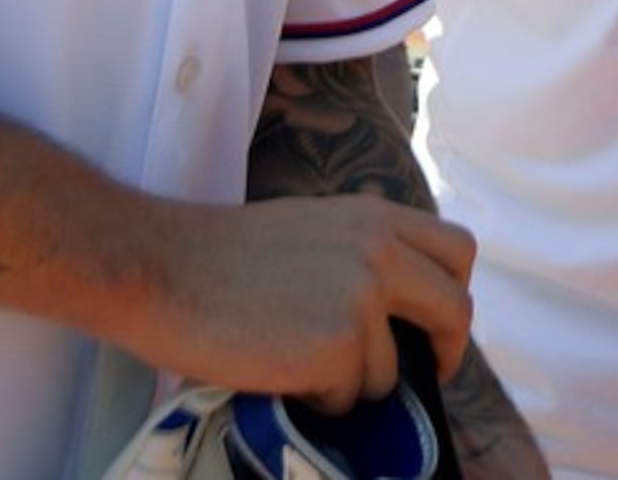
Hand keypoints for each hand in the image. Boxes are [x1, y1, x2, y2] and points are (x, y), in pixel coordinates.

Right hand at [129, 192, 477, 412]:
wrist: (160, 268)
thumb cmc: (220, 257)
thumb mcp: (312, 229)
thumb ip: (362, 253)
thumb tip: (399, 305)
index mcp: (375, 217)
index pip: (458, 250)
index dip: (454, 294)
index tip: (436, 327)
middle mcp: (381, 252)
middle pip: (455, 310)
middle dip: (447, 351)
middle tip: (426, 374)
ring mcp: (363, 299)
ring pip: (391, 371)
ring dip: (353, 382)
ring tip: (297, 366)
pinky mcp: (339, 347)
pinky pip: (348, 397)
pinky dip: (318, 399)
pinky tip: (278, 375)